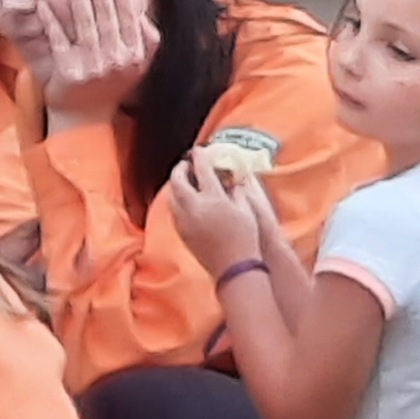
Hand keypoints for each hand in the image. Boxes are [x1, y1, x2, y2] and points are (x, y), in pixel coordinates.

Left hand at [38, 0, 160, 125]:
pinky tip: (43, 4)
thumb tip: (144, 9)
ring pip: (85, 24)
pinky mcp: (68, 74)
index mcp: (136, 54)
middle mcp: (117, 61)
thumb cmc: (111, 83)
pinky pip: (59, 41)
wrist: (86, 118)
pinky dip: (51, 21)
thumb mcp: (136, 63)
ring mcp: (93, 68)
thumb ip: (145, 38)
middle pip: (107, 15)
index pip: (128, 14)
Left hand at [161, 153, 265, 275]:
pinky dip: (177, 201)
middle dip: (180, 169)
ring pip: (172, 196)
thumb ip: (237, 191)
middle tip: (185, 164)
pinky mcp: (182, 233)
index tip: (199, 151)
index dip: (200, 157)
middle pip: (178, 181)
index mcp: (213, 198)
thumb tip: (233, 179)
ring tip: (183, 181)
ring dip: (176, 185)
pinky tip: (184, 201)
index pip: (202, 170)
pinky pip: (174, 211)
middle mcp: (194, 208)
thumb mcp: (247, 209)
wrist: (234, 268)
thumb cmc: (246, 238)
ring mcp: (185, 221)